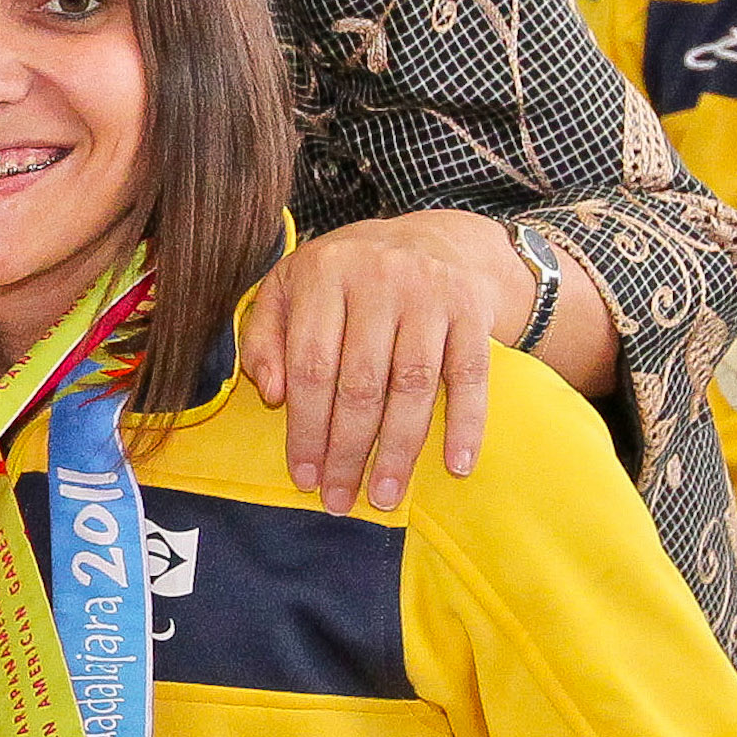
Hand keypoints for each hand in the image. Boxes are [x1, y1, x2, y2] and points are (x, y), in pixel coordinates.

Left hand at [239, 210, 527, 515]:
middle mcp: (379, 280)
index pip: (311, 366)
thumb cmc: (342, 278)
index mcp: (323, 274)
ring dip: (401, 449)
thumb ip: (264, 338)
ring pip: (414, 385)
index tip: (304, 476)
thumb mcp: (286, 290)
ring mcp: (431, 294)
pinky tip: (456, 464)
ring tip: (386, 495)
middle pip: (361, 383)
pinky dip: (467, 423)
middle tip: (340, 499)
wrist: (430, 237)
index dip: (306, 428)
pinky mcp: (473, 310)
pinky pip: (471, 376)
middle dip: (348, 450)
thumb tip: (273, 395)